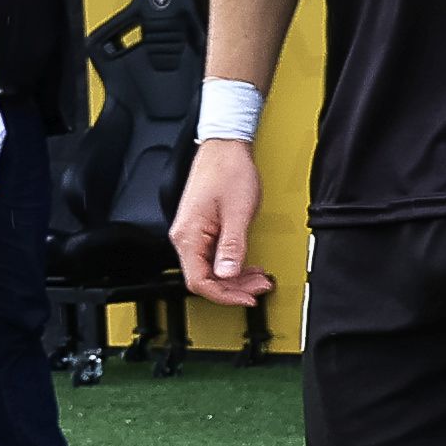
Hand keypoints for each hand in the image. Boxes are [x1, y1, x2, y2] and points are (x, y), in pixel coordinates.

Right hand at [173, 137, 272, 306]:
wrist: (224, 148)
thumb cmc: (228, 172)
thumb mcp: (238, 213)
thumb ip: (232, 247)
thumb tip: (229, 274)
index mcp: (189, 235)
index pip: (200, 281)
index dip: (225, 295)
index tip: (247, 297)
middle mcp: (185, 237)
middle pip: (204, 279)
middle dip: (234, 288)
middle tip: (260, 286)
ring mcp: (191, 234)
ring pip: (209, 270)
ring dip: (234, 278)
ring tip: (257, 278)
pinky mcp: (200, 230)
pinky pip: (211, 257)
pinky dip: (230, 265)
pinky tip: (246, 266)